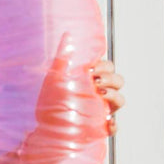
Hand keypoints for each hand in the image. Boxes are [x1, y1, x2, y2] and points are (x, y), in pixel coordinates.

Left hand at [21, 34, 115, 163]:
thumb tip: (67, 35)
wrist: (43, 127)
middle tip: (95, 80)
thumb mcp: (54, 79)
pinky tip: (107, 122)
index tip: (90, 68)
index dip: (104, 66)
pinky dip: (113, 124)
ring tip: (100, 94)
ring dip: (115, 96)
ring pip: (120, 100)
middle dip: (111, 79)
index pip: (108, 68)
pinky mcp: (101, 127)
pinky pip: (114, 126)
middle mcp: (101, 94)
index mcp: (93, 80)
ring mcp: (103, 110)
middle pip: (118, 81)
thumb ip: (62, 58)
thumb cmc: (50, 102)